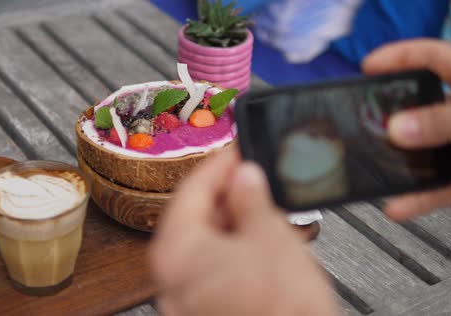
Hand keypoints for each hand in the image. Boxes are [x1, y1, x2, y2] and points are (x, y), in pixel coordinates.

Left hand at [149, 147, 337, 315]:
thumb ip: (252, 199)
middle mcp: (170, 278)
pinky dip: (234, 250)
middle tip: (255, 178)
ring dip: (232, 222)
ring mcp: (186, 299)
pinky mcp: (205, 313)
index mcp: (176, 251)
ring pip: (206, 244)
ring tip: (264, 209)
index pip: (192, 189)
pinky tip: (259, 243)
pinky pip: (214, 269)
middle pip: (195, 218)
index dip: (219, 164)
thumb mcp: (270, 236)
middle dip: (226, 195)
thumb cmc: (280, 312)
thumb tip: (245, 178)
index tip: (237, 150)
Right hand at [363, 39, 450, 219]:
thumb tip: (399, 127)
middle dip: (388, 115)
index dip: (399, 57)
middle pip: (415, 108)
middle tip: (363, 122)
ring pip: (418, 153)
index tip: (368, 67)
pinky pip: (431, 191)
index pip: (432, 58)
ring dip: (395, 162)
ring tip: (373, 164)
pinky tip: (396, 205)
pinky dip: (413, 201)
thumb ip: (450, 120)